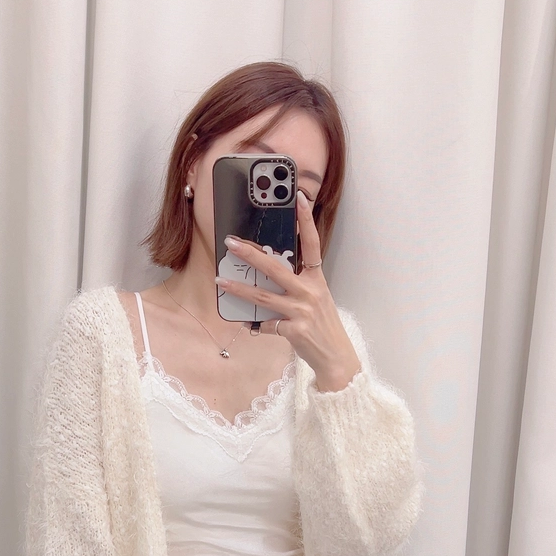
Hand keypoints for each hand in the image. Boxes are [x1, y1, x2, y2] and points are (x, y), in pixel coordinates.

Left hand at [214, 190, 360, 390]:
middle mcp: (310, 292)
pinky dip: (255, 325)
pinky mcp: (294, 330)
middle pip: (276, 268)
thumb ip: (297, 286)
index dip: (306, 221)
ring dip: (239, 289)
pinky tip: (247, 324)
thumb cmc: (322, 327)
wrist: (335, 357)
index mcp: (317, 280)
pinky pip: (266, 325)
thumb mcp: (316, 300)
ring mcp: (301, 311)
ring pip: (263, 296)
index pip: (313, 244)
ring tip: (220, 282)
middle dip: (251, 254)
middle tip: (231, 243)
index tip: (299, 199)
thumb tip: (267, 277)